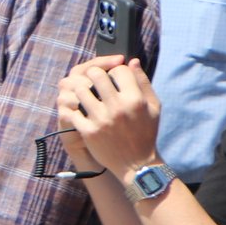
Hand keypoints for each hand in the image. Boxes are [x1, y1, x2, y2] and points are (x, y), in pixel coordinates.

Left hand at [58, 56, 160, 177]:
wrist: (136, 164)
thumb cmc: (146, 132)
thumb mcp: (153, 107)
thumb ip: (142, 82)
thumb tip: (133, 61)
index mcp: (135, 99)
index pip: (119, 69)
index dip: (116, 69)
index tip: (114, 76)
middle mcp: (118, 107)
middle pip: (95, 74)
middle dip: (94, 74)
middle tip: (95, 80)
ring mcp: (101, 119)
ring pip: (79, 89)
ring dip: (81, 89)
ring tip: (86, 93)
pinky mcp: (88, 131)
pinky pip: (72, 111)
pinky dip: (74, 109)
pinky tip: (80, 110)